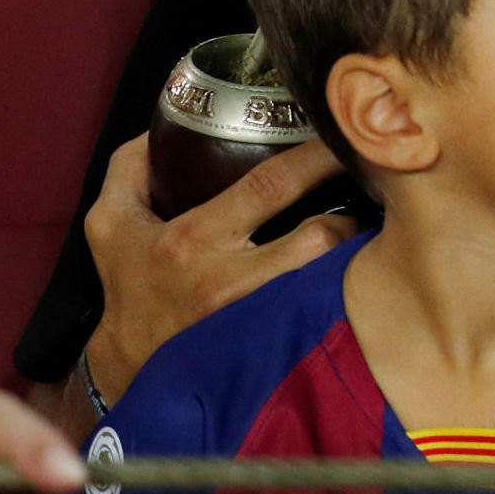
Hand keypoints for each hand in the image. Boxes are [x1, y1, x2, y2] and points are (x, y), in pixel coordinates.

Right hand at [82, 135, 360, 402]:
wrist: (129, 365)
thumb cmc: (132, 282)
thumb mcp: (112, 224)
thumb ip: (131, 169)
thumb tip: (161, 128)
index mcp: (189, 239)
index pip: (269, 186)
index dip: (315, 158)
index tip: (344, 136)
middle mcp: (225, 282)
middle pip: (318, 239)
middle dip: (357, 212)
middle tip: (381, 186)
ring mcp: (254, 320)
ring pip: (330, 281)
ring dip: (358, 254)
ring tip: (375, 230)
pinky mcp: (272, 348)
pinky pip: (325, 312)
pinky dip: (348, 289)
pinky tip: (367, 273)